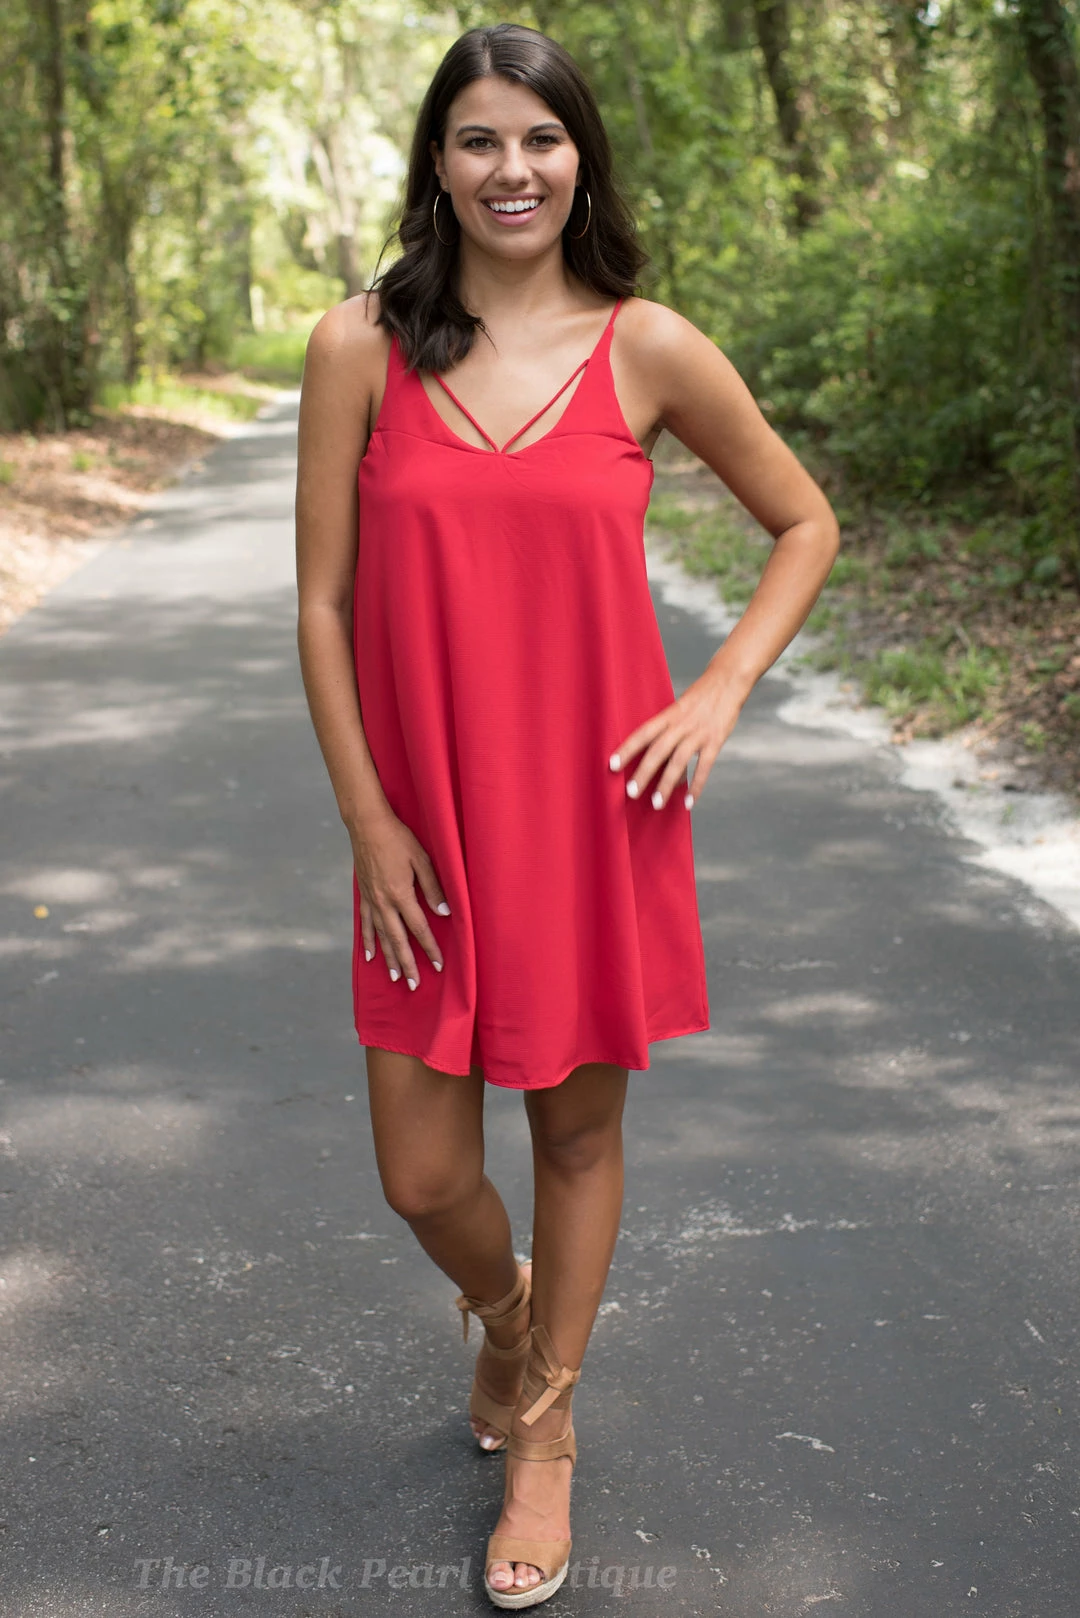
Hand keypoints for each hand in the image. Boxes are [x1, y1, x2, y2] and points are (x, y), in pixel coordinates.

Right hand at [349, 807, 450, 988]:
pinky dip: (368, 941)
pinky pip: (365, 924)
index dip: (429, 948)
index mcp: (400, 893)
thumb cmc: (398, 838)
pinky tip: (370, 955)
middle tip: (414, 985)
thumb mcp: (422, 859)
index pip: (419, 928)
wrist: (367, 825)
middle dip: (408, 963)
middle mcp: (384, 902)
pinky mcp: (363, 895)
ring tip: (395, 977)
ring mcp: (371, 900)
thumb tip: (444, 913)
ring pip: (381, 936)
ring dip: (389, 958)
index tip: (438, 965)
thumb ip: (433, 887)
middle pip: (398, 939)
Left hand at [608, 668, 747, 809]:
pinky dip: (696, 786)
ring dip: (666, 784)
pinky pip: (704, 767)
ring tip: (657, 804)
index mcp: (668, 715)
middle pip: (658, 751)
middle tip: (630, 793)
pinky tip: (688, 802)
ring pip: (679, 761)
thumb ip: (667, 729)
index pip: (643, 733)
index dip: (627, 749)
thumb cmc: (699, 698)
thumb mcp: (678, 707)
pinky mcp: (715, 741)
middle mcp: (681, 724)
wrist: (728, 680)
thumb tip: (656, 758)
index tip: (612, 765)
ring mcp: (698, 733)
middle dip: (643, 773)